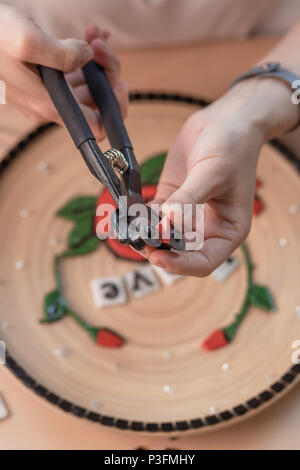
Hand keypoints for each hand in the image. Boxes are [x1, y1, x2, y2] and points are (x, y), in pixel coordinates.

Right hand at [0, 5, 127, 139]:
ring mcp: (50, 90)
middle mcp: (52, 103)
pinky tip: (91, 34)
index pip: (96, 127)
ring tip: (92, 34)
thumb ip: (62, 54)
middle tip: (99, 46)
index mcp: (49, 105)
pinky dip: (87, 53)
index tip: (118, 83)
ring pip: (88, 83)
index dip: (113, 108)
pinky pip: (76, 69)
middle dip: (106, 73)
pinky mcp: (48, 75)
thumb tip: (86, 57)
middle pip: (95, 102)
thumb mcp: (26, 42)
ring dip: (97, 59)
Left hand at [146, 78, 297, 276]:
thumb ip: (188, 200)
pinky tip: (128, 213)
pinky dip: (140, 217)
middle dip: (158, 250)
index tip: (160, 257)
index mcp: (228, 230)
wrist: (226, 121)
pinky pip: (154, 216)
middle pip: (180, 252)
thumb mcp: (212, 174)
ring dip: (145, 235)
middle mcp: (207, 228)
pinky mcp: (172, 200)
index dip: (181, 265)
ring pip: (163, 236)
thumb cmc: (232, 147)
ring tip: (128, 230)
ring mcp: (187, 215)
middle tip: (137, 241)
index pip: (204, 262)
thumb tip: (166, 224)